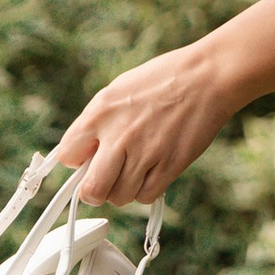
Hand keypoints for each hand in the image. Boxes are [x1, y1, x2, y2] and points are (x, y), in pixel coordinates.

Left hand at [57, 33, 240, 202]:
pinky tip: (151, 173)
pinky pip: (145, 197)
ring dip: (123, 190)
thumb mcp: (119, 89)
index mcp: (100, 112)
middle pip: (91, 190)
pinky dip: (145, 191)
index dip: (77, 162)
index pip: (67, 155)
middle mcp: (119, 135)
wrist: (207, 77)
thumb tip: (85, 152)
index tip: (87, 161)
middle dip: (94, 191)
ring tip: (133, 172)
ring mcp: (145, 153)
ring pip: (119, 197)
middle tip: (104, 182)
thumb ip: (97, 121)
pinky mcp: (169, 166)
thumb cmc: (164, 78)